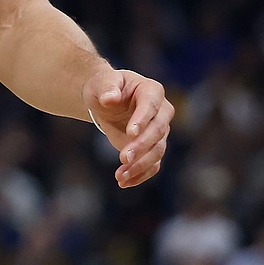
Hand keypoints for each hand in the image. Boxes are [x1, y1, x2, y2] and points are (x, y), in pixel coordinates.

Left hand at [83, 67, 172, 187]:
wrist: (105, 100)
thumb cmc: (104, 86)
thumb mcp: (101, 82)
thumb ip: (107, 87)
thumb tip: (109, 98)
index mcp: (151, 90)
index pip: (151, 106)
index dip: (142, 120)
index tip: (130, 133)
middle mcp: (162, 112)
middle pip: (157, 131)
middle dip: (141, 146)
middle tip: (123, 158)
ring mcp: (160, 131)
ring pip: (157, 151)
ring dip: (140, 165)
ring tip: (120, 176)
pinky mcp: (152, 148)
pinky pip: (153, 164)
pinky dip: (140, 175)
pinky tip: (125, 182)